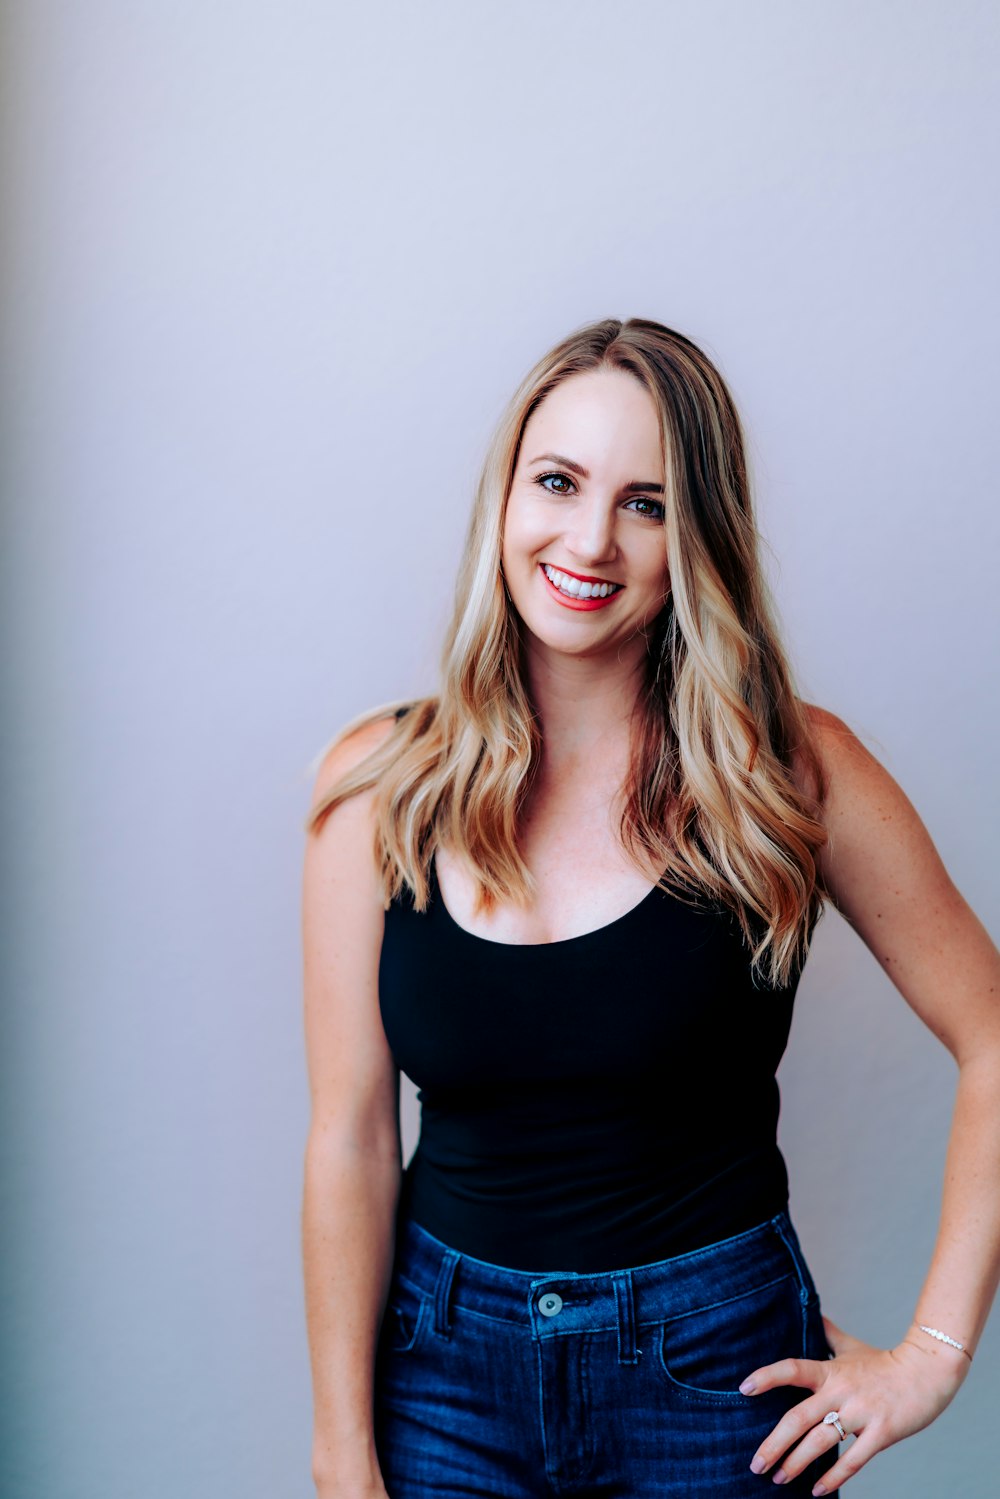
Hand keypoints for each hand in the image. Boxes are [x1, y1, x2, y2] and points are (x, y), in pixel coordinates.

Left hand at [741, 1316, 970, 1493]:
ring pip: (821, 1442)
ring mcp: (861, 1413)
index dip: (767, 1376)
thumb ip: (829, 1335)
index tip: (744, 1388)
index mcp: (831, 1371)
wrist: (927, 1372)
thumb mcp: (852, 1346)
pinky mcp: (881, 1433)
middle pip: (799, 1418)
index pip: (792, 1369)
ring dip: (796, 1463)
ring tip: (778, 1478)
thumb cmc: (885, 1362)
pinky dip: (833, 1477)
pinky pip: (853, 1460)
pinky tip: (815, 1490)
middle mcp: (841, 1391)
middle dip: (774, 1443)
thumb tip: (814, 1314)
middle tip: (756, 1464)